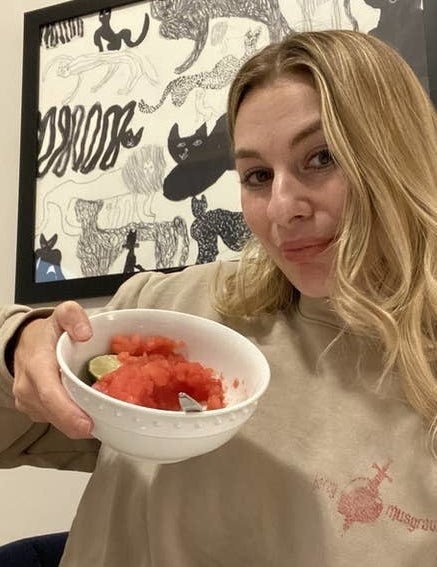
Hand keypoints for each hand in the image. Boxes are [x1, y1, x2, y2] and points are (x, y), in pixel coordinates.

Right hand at [13, 300, 93, 438]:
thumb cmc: (47, 333)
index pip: (49, 394)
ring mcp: (28, 402)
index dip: (68, 412)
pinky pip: (53, 420)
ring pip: (54, 421)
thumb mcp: (62, 315)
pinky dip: (71, 420)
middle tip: (105, 425)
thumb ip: (73, 316)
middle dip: (78, 424)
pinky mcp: (33, 410)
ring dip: (76, 423)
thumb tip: (85, 333)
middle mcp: (28, 388)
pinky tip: (87, 412)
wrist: (25, 342)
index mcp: (36, 365)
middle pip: (53, 414)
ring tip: (100, 416)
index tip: (87, 424)